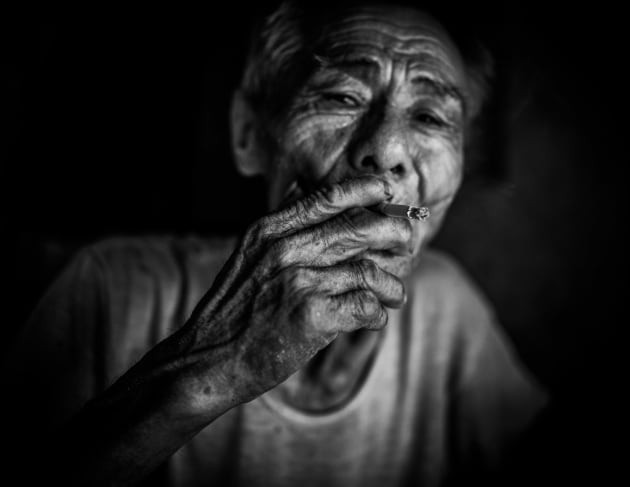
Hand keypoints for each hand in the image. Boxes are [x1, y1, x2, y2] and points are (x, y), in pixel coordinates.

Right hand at [149, 176, 412, 418]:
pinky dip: (378, 314)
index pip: (327, 197)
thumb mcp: (247, 255)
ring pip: (369, 270)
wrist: (208, 359)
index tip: (390, 188)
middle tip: (407, 244)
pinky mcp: (310, 317)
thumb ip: (280, 226)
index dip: (366, 189)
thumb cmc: (235, 309)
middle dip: (395, 232)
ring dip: (392, 284)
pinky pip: (365, 306)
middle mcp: (284, 249)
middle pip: (358, 227)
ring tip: (396, 294)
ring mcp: (297, 282)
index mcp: (269, 230)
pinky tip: (374, 319)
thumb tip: (305, 189)